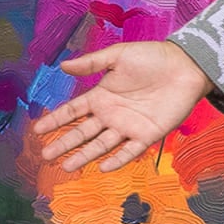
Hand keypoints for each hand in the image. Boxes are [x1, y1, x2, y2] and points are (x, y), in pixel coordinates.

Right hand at [30, 40, 214, 174]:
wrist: (185, 66)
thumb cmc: (152, 57)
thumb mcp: (118, 56)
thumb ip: (92, 62)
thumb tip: (62, 66)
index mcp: (101, 96)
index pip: (73, 111)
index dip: (56, 121)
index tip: (38, 130)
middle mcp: (112, 114)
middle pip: (83, 133)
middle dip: (64, 144)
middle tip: (46, 155)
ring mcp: (128, 126)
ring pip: (101, 145)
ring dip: (85, 155)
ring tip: (67, 167)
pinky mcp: (148, 134)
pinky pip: (130, 150)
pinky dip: (117, 159)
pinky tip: (103, 167)